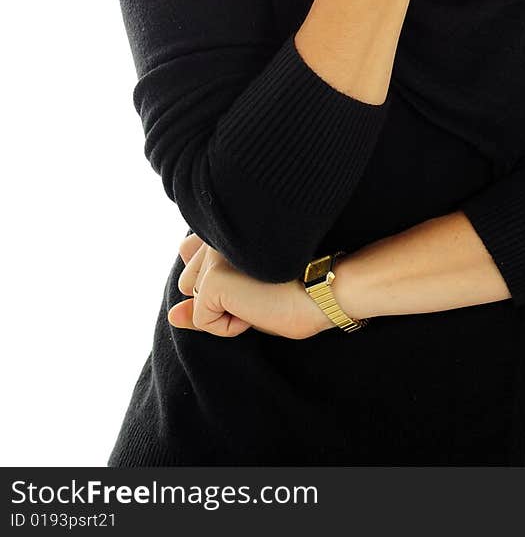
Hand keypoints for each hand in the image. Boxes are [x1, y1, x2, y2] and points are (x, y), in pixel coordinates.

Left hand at [168, 232, 335, 339]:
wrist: (325, 290)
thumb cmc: (296, 293)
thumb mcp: (245, 300)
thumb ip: (205, 301)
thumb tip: (171, 315)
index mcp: (227, 225)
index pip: (192, 255)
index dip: (223, 280)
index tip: (260, 277)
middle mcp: (217, 234)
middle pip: (191, 282)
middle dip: (221, 297)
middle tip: (262, 290)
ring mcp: (213, 254)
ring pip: (197, 301)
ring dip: (225, 311)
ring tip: (261, 297)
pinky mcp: (213, 278)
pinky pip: (203, 320)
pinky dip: (228, 327)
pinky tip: (257, 310)